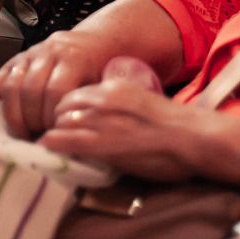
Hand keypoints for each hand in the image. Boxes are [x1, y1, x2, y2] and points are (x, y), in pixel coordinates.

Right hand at [0, 27, 117, 136]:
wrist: (94, 42)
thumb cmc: (100, 69)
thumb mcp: (103, 82)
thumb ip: (90, 103)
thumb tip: (76, 136)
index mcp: (72, 58)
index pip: (55, 90)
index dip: (52, 117)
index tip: (55, 135)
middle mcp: (47, 53)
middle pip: (31, 90)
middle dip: (32, 120)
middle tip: (37, 139)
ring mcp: (28, 55)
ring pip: (12, 85)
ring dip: (14, 115)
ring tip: (21, 136)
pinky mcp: (14, 61)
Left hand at [38, 80, 237, 182]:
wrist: (193, 138)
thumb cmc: (178, 128)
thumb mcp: (144, 105)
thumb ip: (122, 109)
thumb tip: (109, 123)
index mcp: (116, 87)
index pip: (77, 93)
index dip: (68, 109)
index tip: (67, 121)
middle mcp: (103, 99)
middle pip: (62, 104)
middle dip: (55, 120)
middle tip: (54, 135)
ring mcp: (100, 120)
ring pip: (58, 121)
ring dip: (52, 133)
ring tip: (49, 146)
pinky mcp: (100, 142)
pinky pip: (61, 140)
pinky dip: (50, 145)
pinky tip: (46, 151)